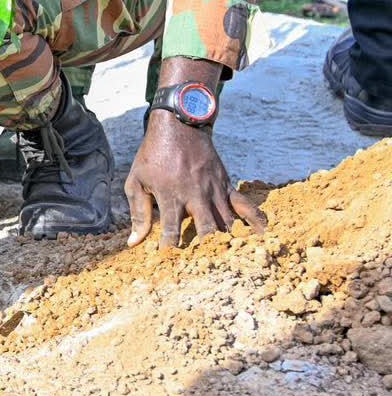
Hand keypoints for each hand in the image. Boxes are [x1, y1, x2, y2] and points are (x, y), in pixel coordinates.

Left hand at [125, 110, 265, 248]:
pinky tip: (261, 238)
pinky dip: (255, 222)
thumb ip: (138, 213)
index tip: (169, 262)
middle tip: (206, 268)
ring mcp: (214, 190)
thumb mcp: (136, 181)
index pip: (172, 230)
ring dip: (229, 242)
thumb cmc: (152, 157)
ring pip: (227, 222)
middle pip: (207, 230)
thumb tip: (134, 243)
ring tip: (231, 262)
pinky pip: (246, 206)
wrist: (177, 127)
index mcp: (170, 195)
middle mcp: (195, 195)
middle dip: (207, 251)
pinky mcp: (227, 184)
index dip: (171, 248)